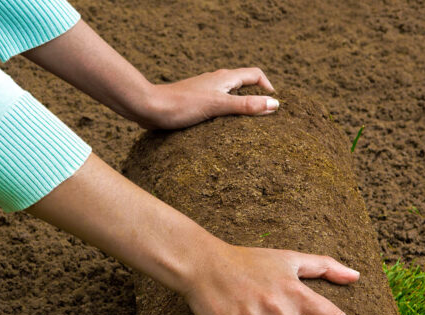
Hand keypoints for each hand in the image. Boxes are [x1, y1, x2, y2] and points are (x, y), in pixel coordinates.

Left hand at [136, 68, 278, 129]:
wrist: (150, 108)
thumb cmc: (182, 105)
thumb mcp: (219, 106)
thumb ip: (246, 106)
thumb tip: (275, 105)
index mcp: (225, 78)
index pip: (255, 75)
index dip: (268, 87)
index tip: (274, 105)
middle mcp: (216, 81)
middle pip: (244, 85)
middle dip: (256, 98)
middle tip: (265, 117)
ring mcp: (204, 91)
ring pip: (229, 96)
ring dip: (240, 107)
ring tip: (247, 127)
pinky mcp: (194, 103)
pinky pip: (216, 105)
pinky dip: (225, 114)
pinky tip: (222, 130)